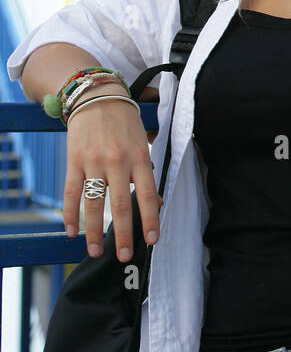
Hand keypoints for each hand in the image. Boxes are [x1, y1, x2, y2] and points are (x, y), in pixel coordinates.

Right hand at [64, 84, 161, 262]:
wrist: (96, 95)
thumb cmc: (124, 123)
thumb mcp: (143, 143)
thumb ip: (148, 173)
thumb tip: (158, 204)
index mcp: (139, 157)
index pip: (148, 194)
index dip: (151, 219)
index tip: (152, 240)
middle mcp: (117, 161)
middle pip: (121, 204)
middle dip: (122, 234)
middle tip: (122, 256)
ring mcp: (94, 162)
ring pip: (93, 203)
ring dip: (93, 231)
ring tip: (94, 251)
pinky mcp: (74, 161)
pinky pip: (70, 192)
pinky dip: (70, 214)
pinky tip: (72, 232)